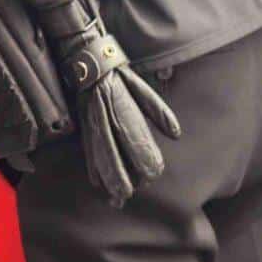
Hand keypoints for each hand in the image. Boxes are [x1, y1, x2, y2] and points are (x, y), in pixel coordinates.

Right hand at [78, 59, 182, 206]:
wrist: (89, 64)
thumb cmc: (119, 75)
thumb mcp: (142, 88)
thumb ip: (159, 112)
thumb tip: (176, 135)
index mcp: (124, 114)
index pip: (137, 146)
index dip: (145, 162)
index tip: (152, 174)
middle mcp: (108, 124)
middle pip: (115, 157)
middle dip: (122, 178)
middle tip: (129, 194)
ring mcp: (94, 127)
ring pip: (101, 158)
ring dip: (108, 179)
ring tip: (115, 197)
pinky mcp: (85, 128)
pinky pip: (89, 152)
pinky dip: (94, 169)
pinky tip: (98, 183)